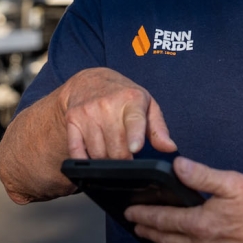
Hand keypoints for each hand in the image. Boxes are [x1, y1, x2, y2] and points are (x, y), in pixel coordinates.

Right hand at [61, 67, 176, 158]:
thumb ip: (159, 129)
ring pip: (98, 153)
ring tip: (112, 152)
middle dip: (125, 159)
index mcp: (131, 99)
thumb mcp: (147, 105)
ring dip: (106, 160)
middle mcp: (107, 105)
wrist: (89, 81)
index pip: (134, 120)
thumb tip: (170, 148)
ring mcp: (87, 113)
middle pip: (116, 147)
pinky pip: (76, 151)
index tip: (135, 148)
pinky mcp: (72, 120)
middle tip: (127, 156)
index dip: (134, 135)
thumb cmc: (124, 96)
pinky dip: (84, 161)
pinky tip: (92, 158)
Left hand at [125, 157, 242, 242]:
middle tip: (136, 226)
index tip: (131, 212)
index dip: (144, 215)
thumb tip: (178, 167)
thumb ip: (202, 175)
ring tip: (155, 237)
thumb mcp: (233, 183)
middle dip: (148, 232)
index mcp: (201, 224)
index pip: (163, 220)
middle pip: (166, 240)